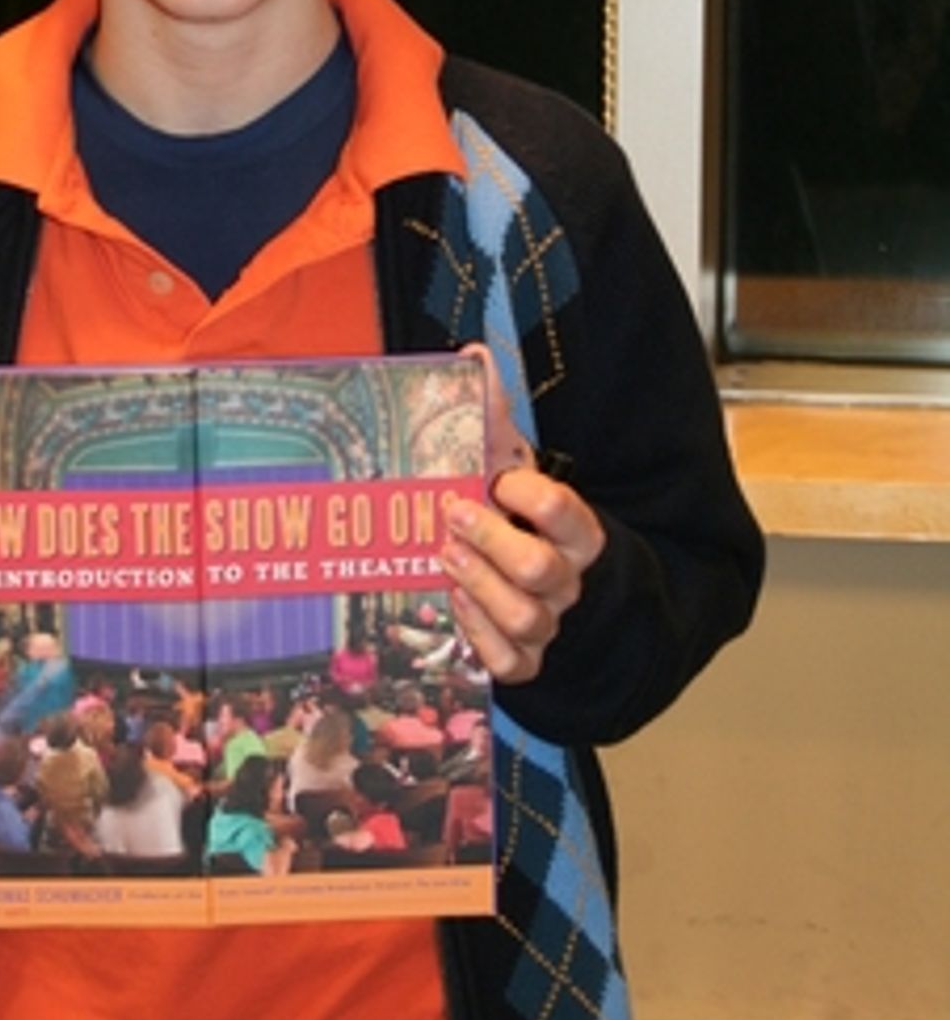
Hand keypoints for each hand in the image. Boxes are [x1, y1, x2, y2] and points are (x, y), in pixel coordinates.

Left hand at [439, 347, 604, 683]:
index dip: (533, 495)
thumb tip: (473, 356)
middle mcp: (566, 578)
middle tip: (452, 514)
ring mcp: (546, 621)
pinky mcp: (523, 658)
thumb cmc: (518, 518)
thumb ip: (493, 419)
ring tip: (445, 559)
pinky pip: (509, 663)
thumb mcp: (510, 467)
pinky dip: (479, 636)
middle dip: (492, 542)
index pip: (568, 512)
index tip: (497, 477)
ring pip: (525, 618)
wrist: (541, 582)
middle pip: (539, 569)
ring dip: (478, 587)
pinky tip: (453, 605)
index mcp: (574, 529)